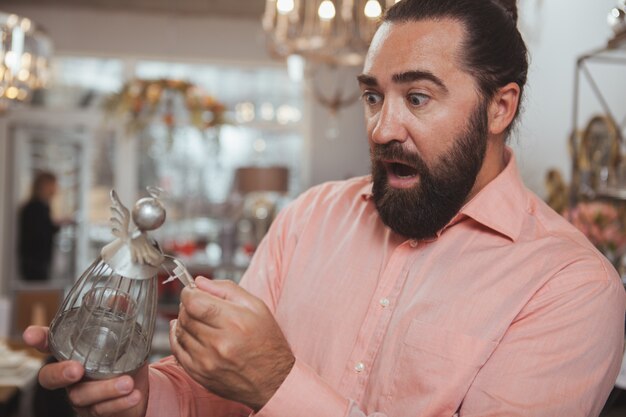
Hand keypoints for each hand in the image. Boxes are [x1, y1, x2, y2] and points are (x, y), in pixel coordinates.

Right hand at [22, 326, 148, 416]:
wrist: (138, 392)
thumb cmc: (123, 363)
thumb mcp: (125, 340)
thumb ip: (120, 320)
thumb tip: (120, 300)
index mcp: (73, 353)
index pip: (49, 344)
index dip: (38, 339)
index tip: (31, 335)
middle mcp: (70, 375)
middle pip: (50, 377)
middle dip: (60, 373)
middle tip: (76, 369)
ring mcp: (80, 396)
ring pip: (81, 396)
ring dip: (105, 389)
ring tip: (127, 383)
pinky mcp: (95, 411)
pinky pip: (102, 410)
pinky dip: (118, 403)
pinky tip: (133, 395)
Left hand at [171, 276, 294, 411]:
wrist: (274, 381)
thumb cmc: (268, 342)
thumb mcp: (257, 307)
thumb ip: (227, 289)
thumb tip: (199, 282)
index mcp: (234, 322)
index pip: (194, 302)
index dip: (189, 293)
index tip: (192, 291)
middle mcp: (219, 343)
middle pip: (185, 316)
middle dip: (187, 305)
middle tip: (197, 304)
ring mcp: (207, 361)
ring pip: (180, 332)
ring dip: (184, 322)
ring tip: (197, 319)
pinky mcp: (200, 374)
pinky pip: (177, 351)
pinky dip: (178, 339)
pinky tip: (188, 333)